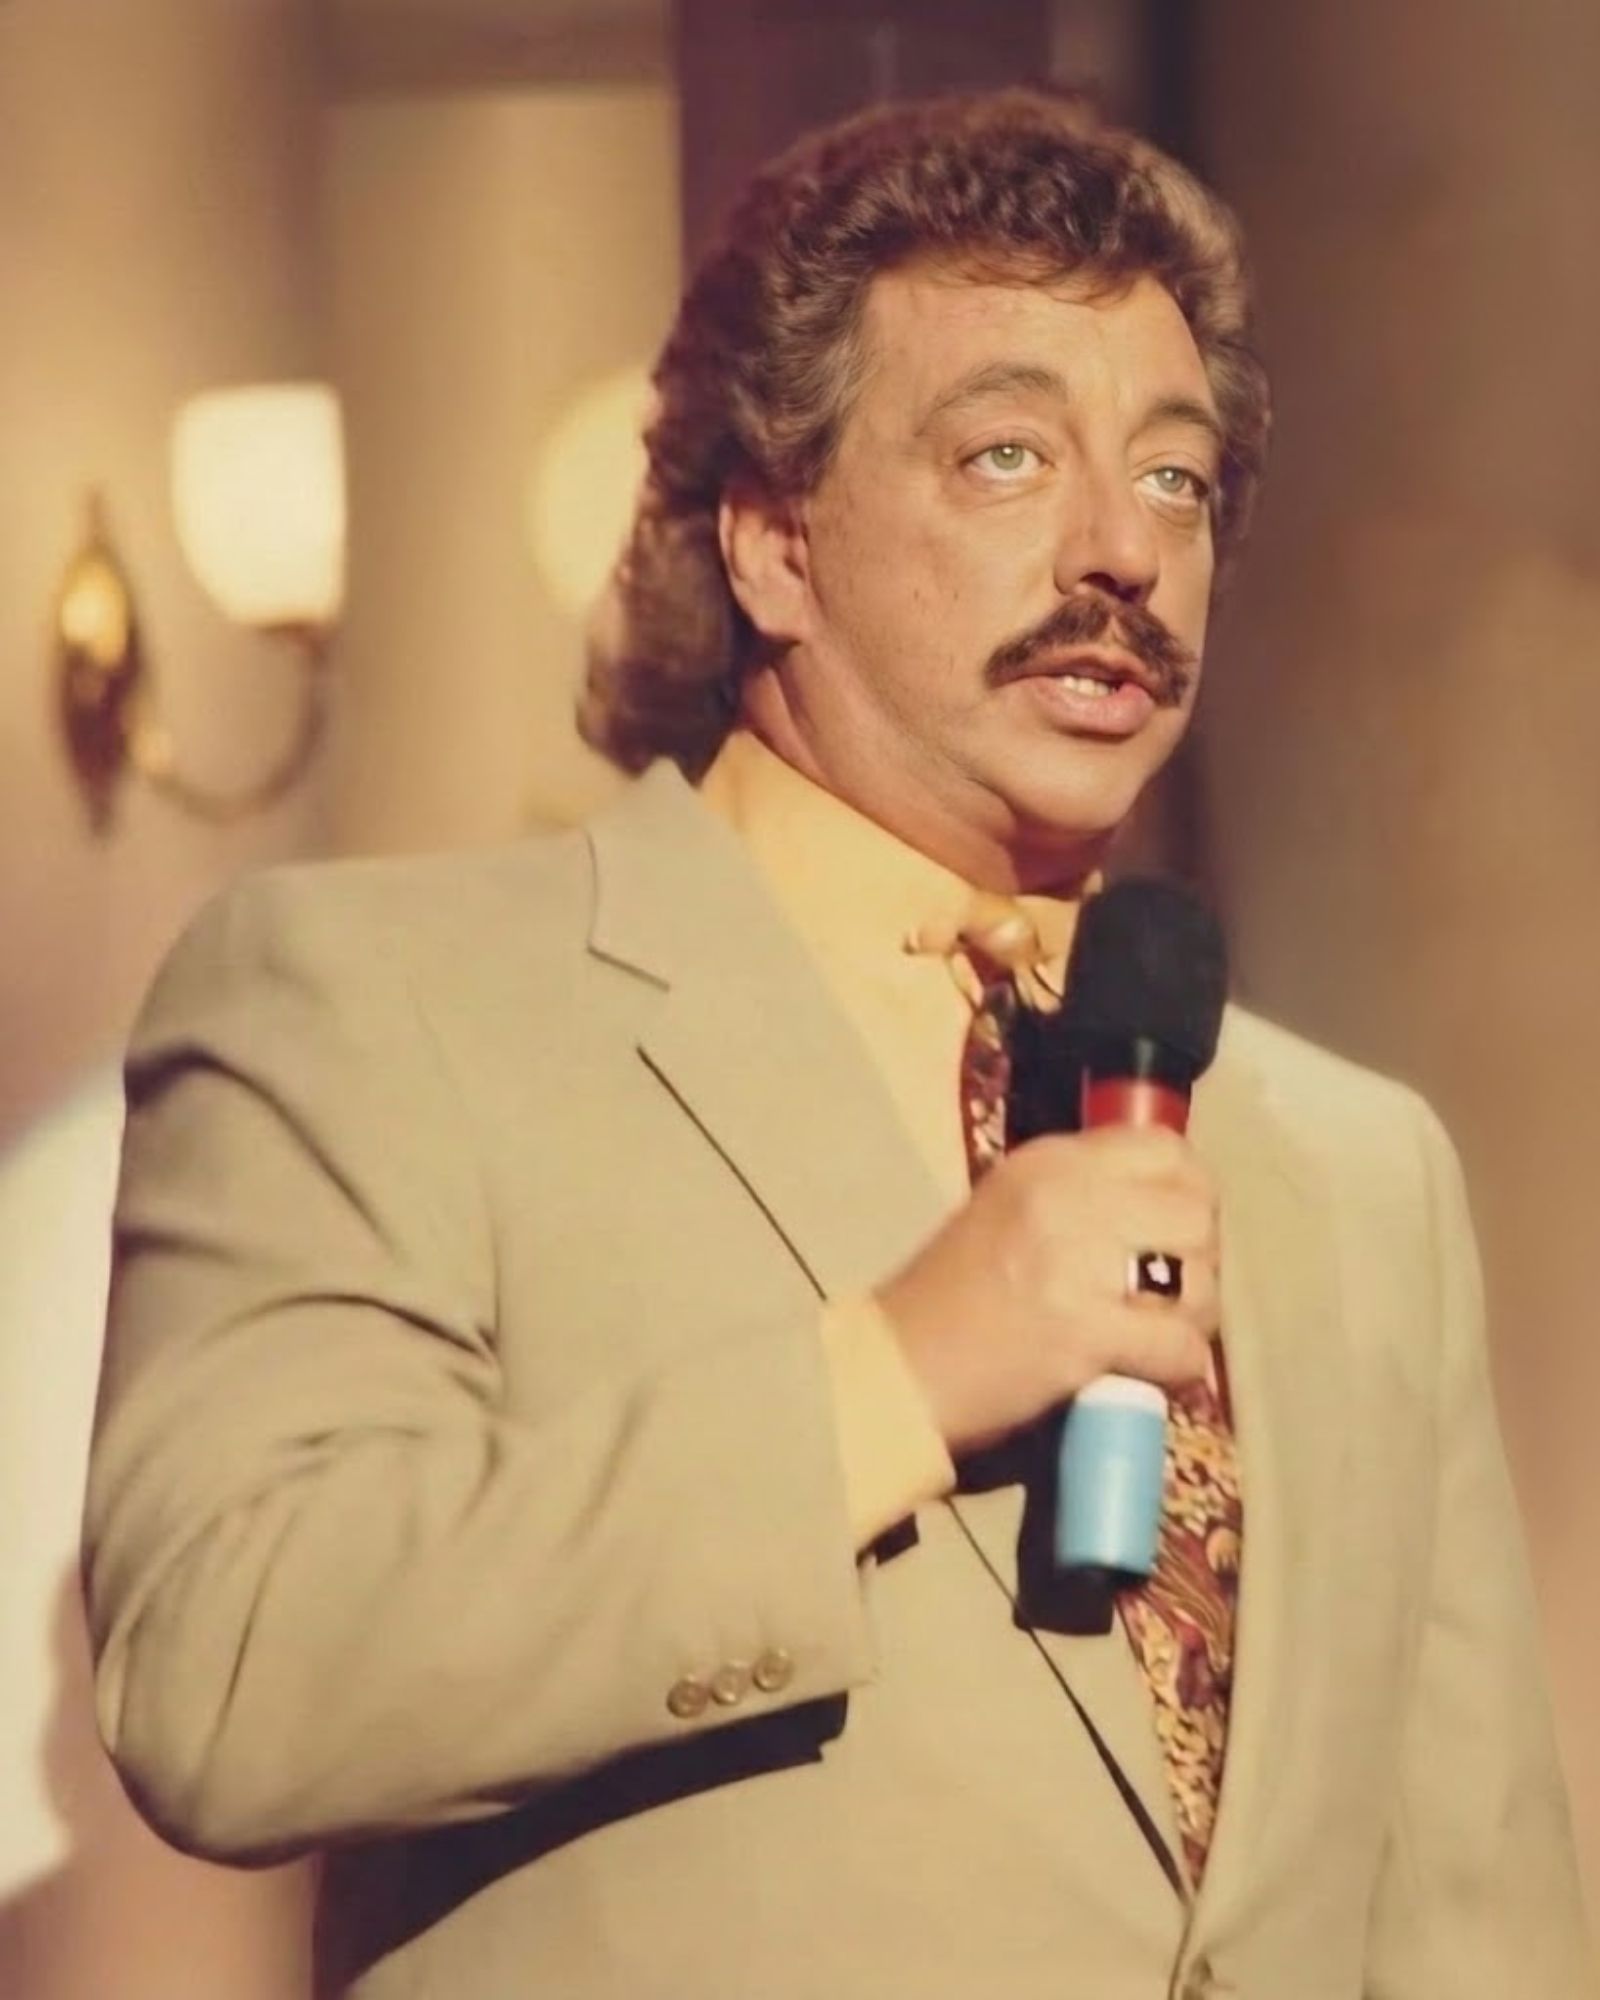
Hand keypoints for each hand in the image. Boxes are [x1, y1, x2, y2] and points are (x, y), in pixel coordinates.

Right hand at [876, 1126, 1218, 1457]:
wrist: (896, 1367)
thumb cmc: (950, 1293)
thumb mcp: (1009, 1207)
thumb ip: (1081, 1195)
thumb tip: (1165, 1204)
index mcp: (1050, 1161)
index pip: (1166, 1149)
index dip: (1188, 1192)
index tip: (1174, 1232)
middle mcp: (1069, 1198)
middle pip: (1196, 1214)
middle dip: (1198, 1259)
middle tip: (1170, 1293)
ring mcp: (1077, 1263)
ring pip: (1198, 1280)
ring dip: (1193, 1317)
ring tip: (1160, 1335)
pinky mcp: (1084, 1332)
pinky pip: (1178, 1345)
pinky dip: (1177, 1367)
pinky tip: (1150, 1372)